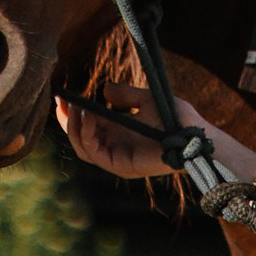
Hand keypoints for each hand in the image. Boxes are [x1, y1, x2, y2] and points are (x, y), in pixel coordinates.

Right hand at [56, 81, 250, 180]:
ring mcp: (116, 157)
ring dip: (74, 127)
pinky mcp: (121, 166)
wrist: (194, 134)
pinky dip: (87, 135)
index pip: (86, 125)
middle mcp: (114, 145)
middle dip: (66, 119)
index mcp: (118, 131)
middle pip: (79, 137)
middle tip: (61, 100)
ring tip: (76, 107)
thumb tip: (105, 89)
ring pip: (82, 146)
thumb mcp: (147, 100)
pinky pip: (95, 153)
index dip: (71, 112)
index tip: (62, 96)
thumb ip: (126, 95)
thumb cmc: (177, 118)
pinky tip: (88, 117)